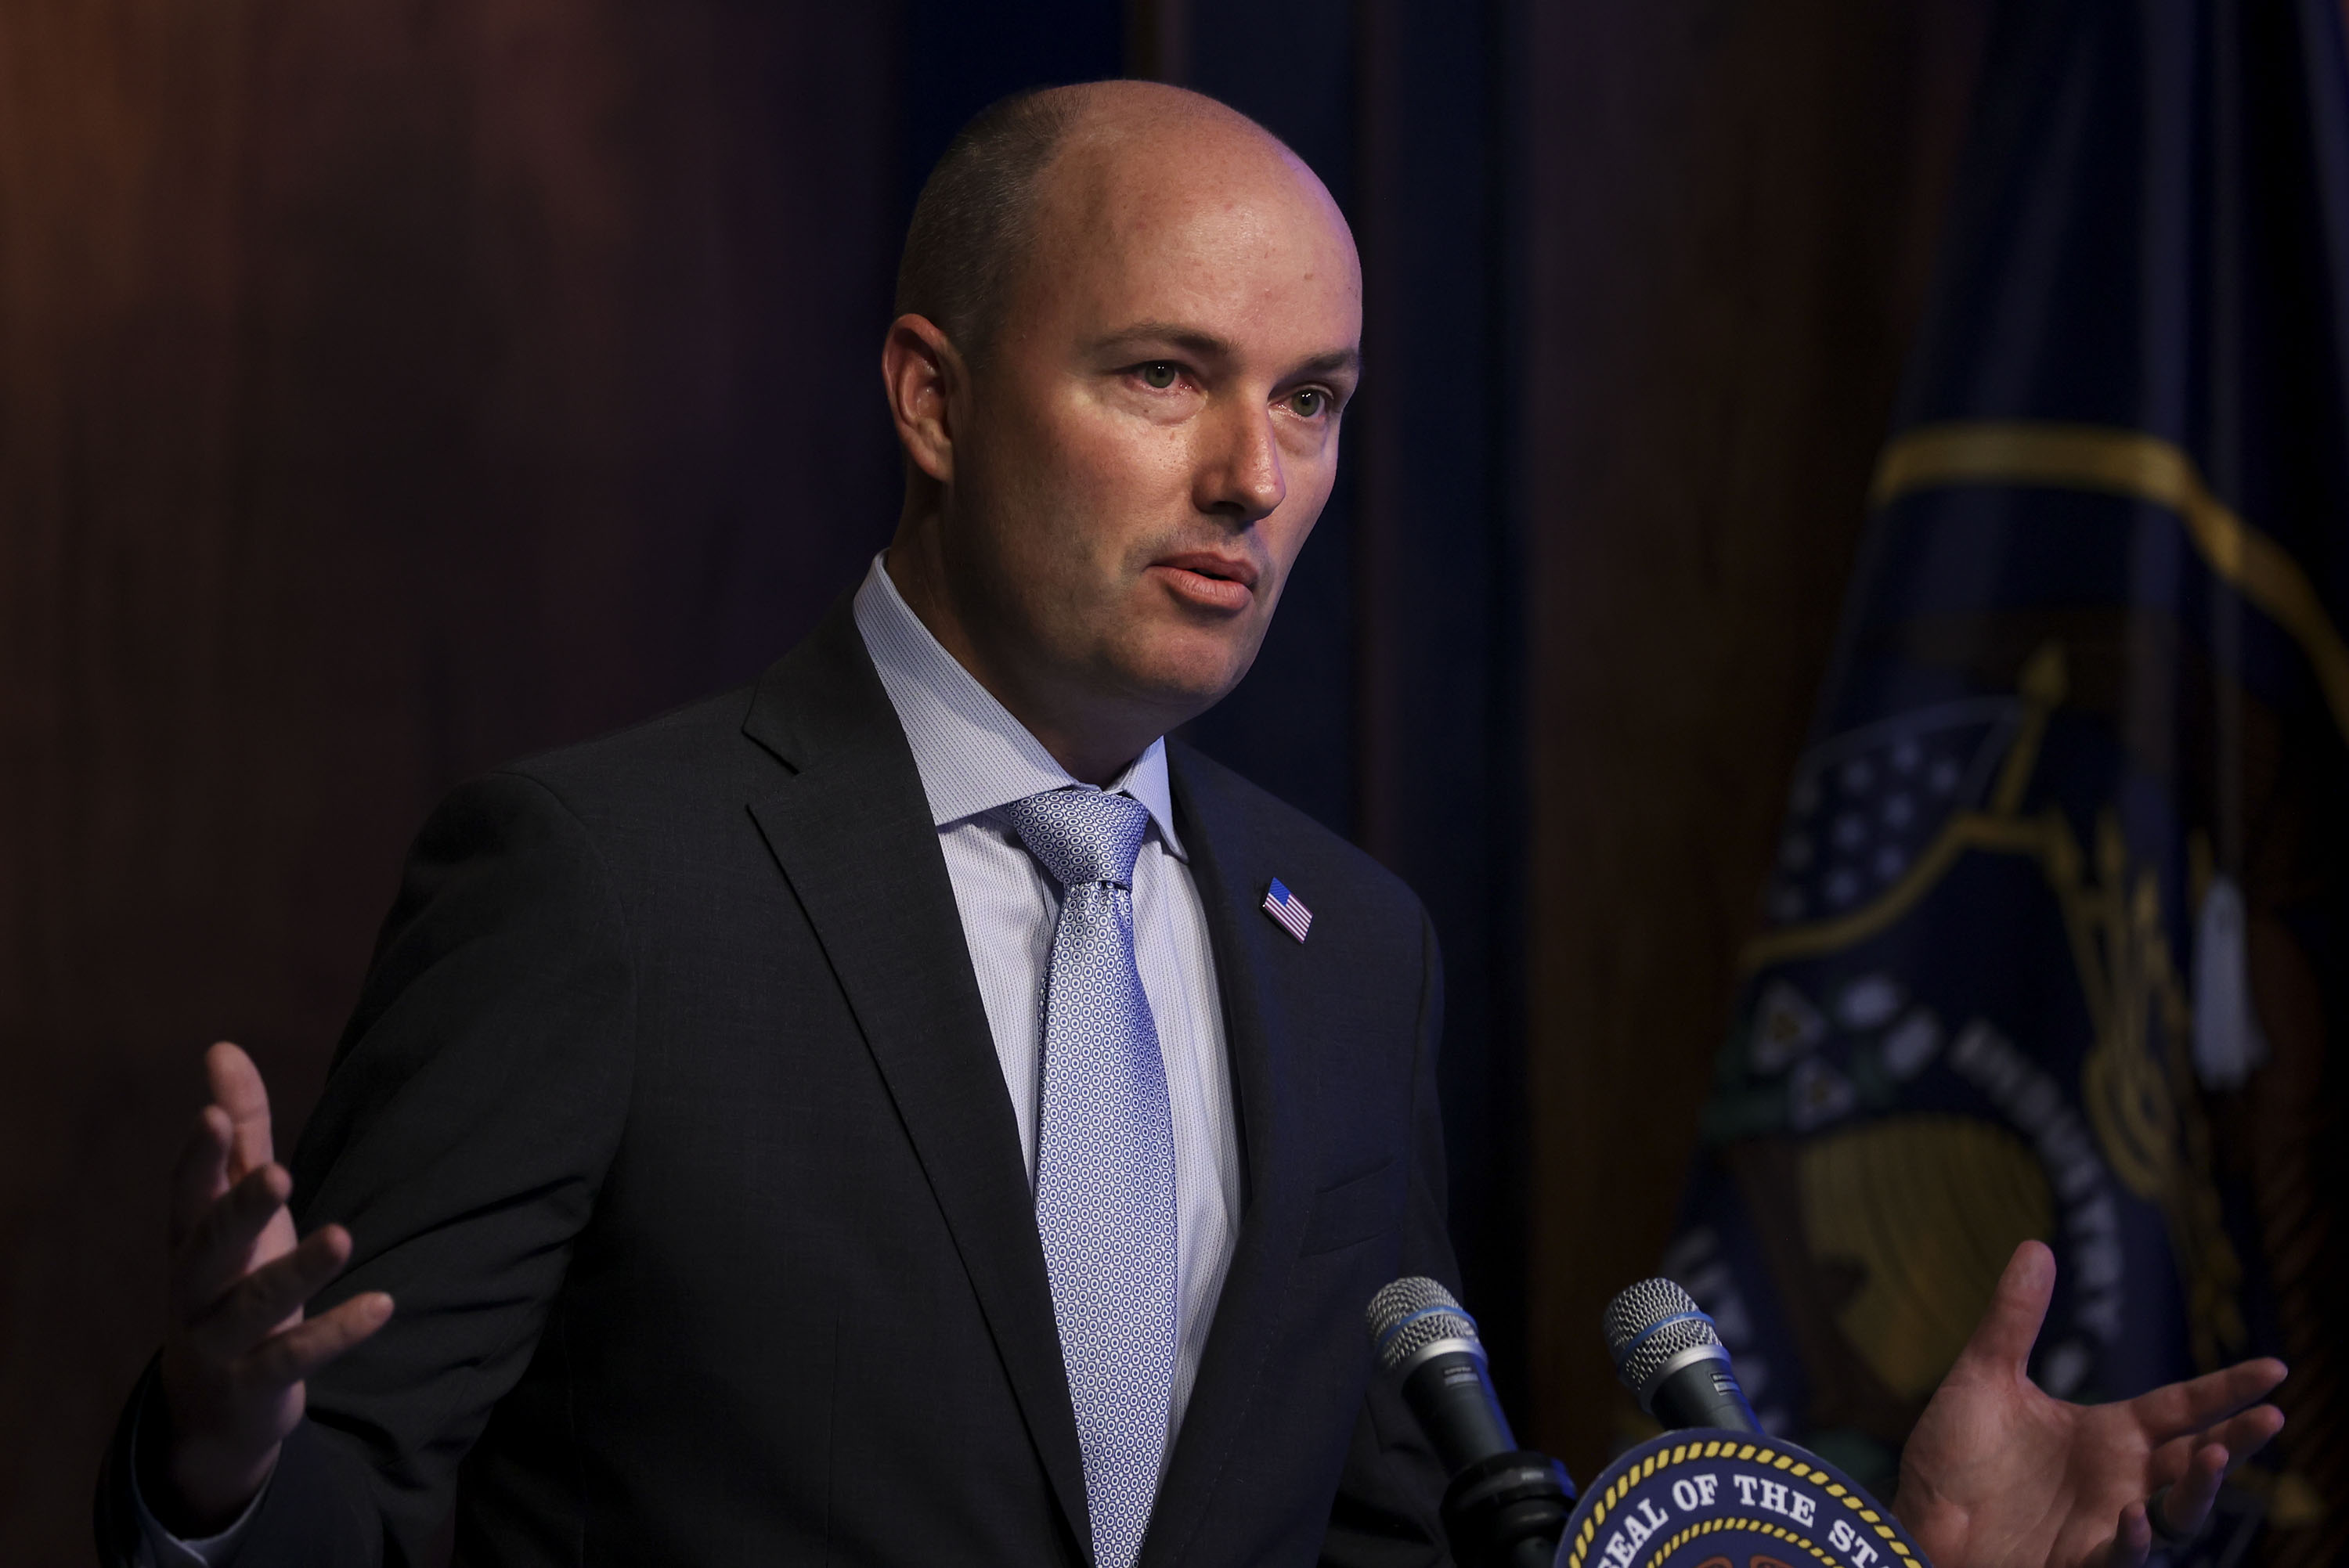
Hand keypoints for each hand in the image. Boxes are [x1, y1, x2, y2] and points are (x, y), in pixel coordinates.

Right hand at [151, 1042, 393, 1533]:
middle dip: (240, 1210)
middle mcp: (196, 1290)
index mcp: (191, 1242)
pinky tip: (384, 1304)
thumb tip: (223, 1048)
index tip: (209, 1114)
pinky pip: (294, 1358)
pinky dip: (336, 1333)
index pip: (187, 1195)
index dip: (198, 1157)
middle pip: (210, 1247)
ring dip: (299, 1272)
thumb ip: (238, 1133)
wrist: (210, 1409)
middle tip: (280, 1173)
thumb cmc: (230, 1281)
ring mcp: (222, 1341)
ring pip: (256, 1306)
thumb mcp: (234, 1208)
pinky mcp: (257, 1383)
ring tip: (344, 1235)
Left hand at [1892, 1240, 2284, 1567]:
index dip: (2227, 1389)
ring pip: (2177, 1515)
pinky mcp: (2078, 1562)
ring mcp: (2103, 1525)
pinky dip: (2133, 1540)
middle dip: (2237, 1441)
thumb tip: (2036, 1245)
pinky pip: (2122, 1558)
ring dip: (2200, 1491)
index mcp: (2107, 1435)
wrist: (1913, 1515)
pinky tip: (2132, 1514)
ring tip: (2212, 1455)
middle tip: (2272, 1416)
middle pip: (2197, 1461)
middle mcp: (2118, 1480)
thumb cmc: (1954, 1455)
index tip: (2276, 1369)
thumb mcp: (1983, 1376)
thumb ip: (2013, 1318)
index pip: (2182, 1407)